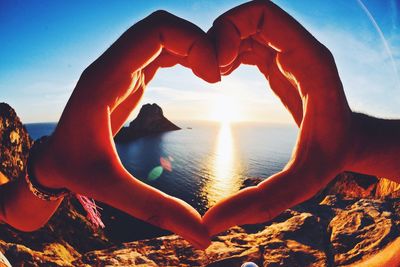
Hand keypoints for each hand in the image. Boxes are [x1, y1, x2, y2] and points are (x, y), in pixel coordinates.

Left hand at [33, 10, 219, 248]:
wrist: (53, 162)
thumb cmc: (76, 172)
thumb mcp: (114, 191)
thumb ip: (157, 211)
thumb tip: (204, 237)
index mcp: (105, 81)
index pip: (153, 33)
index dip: (192, 43)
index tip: (214, 77)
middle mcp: (112, 66)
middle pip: (161, 26)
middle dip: (198, 40)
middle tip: (219, 74)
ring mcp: (120, 68)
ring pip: (162, 35)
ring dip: (192, 46)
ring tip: (215, 75)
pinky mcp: (129, 77)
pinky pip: (161, 50)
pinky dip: (185, 54)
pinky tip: (202, 76)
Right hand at [203, 0, 355, 235]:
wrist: (350, 143)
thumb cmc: (329, 159)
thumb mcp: (299, 186)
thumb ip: (258, 204)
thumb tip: (211, 225)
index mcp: (309, 60)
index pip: (262, 14)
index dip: (228, 29)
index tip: (215, 69)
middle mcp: (299, 47)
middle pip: (248, 15)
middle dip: (217, 36)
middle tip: (205, 73)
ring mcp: (288, 51)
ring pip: (244, 27)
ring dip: (219, 44)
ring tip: (208, 77)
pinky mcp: (278, 60)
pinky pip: (245, 42)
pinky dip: (225, 52)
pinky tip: (217, 78)